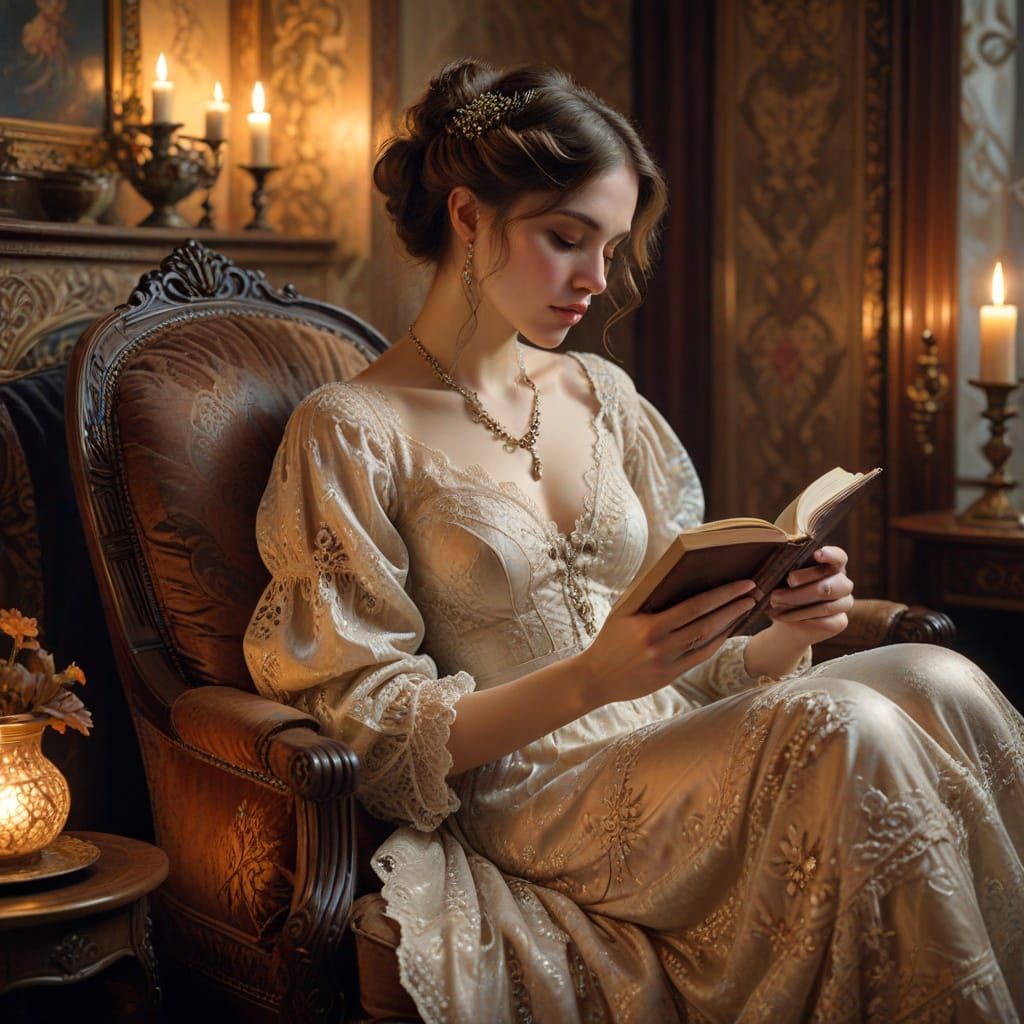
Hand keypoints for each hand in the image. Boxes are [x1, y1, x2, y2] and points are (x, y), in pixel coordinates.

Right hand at [580, 579, 758, 705]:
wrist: (595, 678)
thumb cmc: (609, 638)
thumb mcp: (622, 611)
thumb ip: (648, 595)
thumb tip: (677, 573)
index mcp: (648, 627)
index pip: (694, 607)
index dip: (722, 595)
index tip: (743, 584)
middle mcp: (660, 646)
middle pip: (706, 624)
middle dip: (733, 606)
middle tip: (753, 592)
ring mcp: (667, 664)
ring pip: (706, 641)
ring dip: (729, 623)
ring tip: (745, 608)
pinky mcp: (670, 677)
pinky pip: (700, 657)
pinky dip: (716, 642)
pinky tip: (727, 630)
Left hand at [764, 545, 853, 645]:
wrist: (784, 617)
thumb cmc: (782, 588)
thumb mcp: (781, 576)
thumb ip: (784, 568)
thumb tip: (779, 567)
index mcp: (832, 564)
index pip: (839, 557)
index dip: (830, 555)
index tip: (817, 554)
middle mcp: (842, 582)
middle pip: (829, 586)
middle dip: (800, 591)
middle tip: (776, 593)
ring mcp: (844, 603)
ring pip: (825, 606)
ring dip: (796, 606)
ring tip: (774, 603)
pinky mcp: (840, 621)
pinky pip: (824, 622)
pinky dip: (801, 619)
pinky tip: (785, 617)